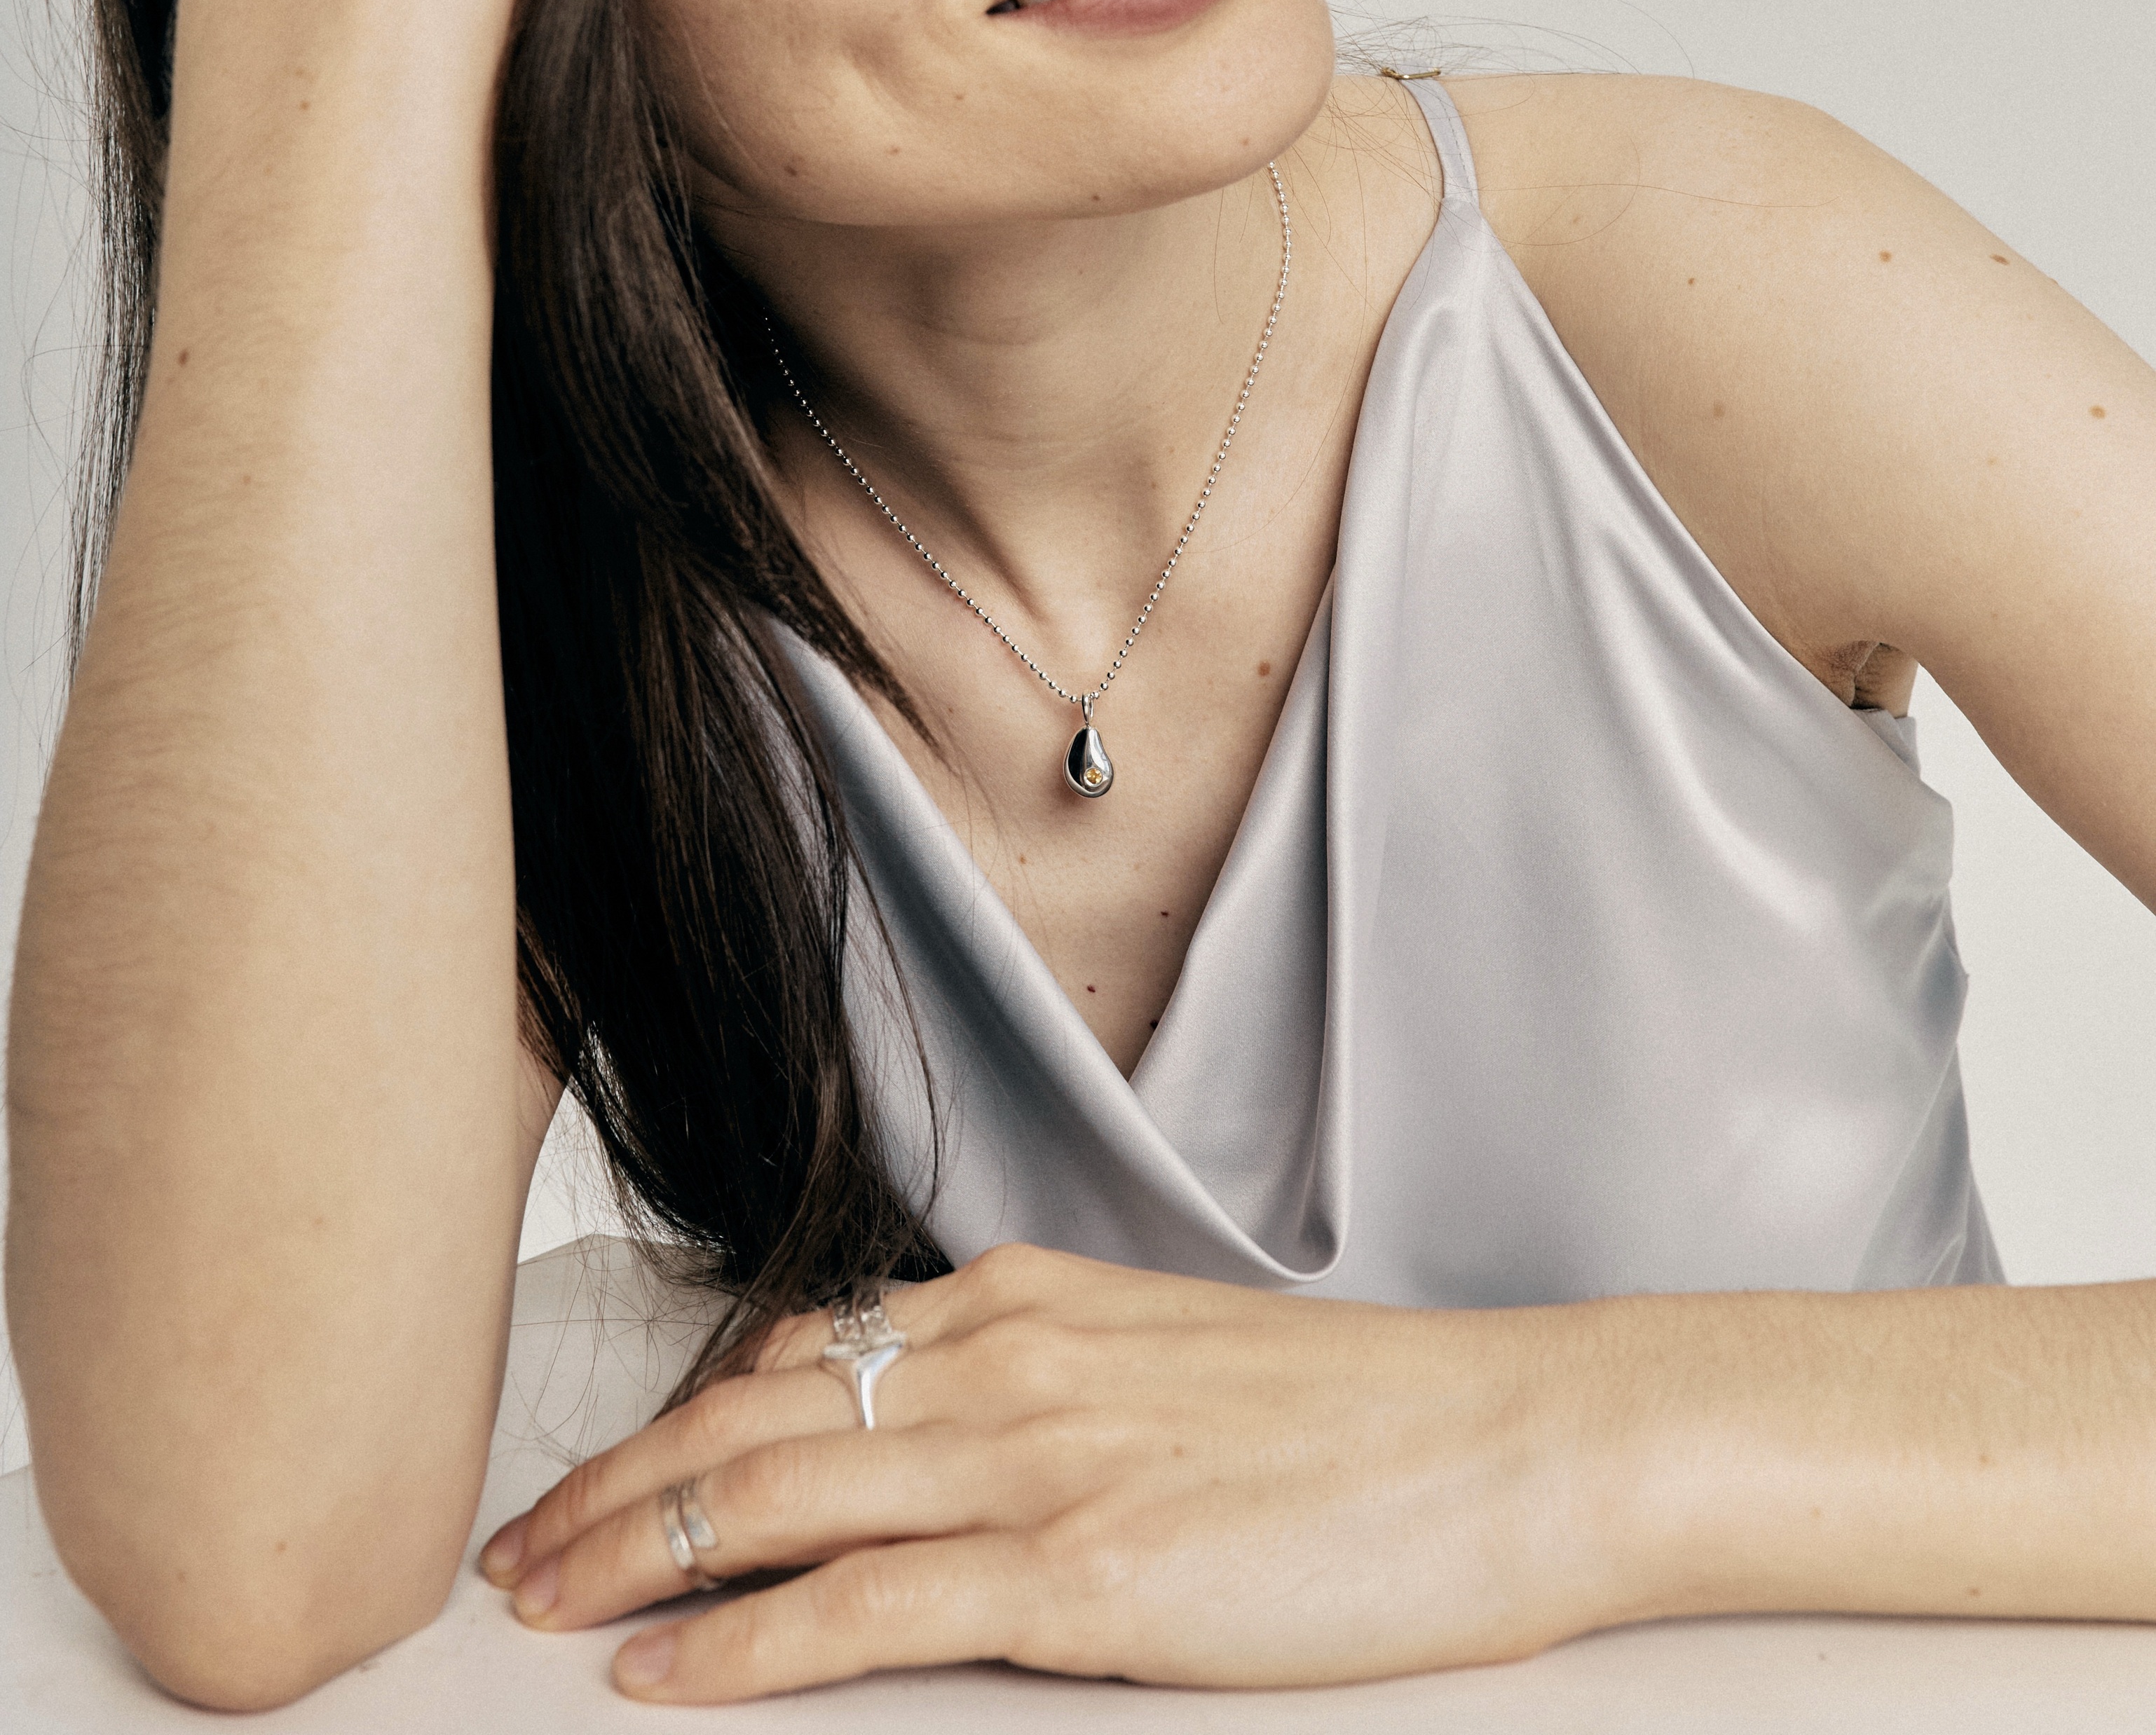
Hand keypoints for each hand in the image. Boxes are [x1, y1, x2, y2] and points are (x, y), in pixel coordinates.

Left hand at [477, 1242, 1630, 1703]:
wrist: (1507, 1442)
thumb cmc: (1359, 1421)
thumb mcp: (1166, 1365)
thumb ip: (1040, 1382)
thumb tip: (934, 1434)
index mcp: (1028, 1301)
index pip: (797, 1349)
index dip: (677, 1415)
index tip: (601, 1470)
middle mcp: (1009, 1356)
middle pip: (751, 1414)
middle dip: (611, 1484)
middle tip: (515, 1548)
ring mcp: (1041, 1458)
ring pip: (776, 1493)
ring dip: (633, 1551)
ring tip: (538, 1603)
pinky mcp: (1085, 1568)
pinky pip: (865, 1605)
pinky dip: (742, 1640)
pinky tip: (664, 1672)